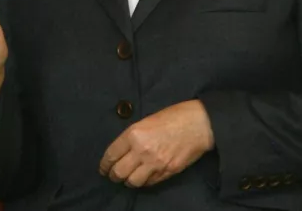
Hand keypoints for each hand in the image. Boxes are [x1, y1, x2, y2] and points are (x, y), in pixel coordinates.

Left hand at [99, 100, 214, 187]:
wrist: (198, 124)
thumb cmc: (172, 117)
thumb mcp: (146, 121)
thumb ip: (132, 137)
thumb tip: (122, 151)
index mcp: (133, 134)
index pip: (111, 155)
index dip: (104, 165)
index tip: (103, 169)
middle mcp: (142, 151)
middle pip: (119, 172)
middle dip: (113, 176)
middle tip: (113, 176)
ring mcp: (155, 163)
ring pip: (132, 182)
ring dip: (128, 181)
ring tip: (128, 178)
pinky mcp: (167, 172)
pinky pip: (149, 183)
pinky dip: (143, 182)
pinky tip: (143, 178)